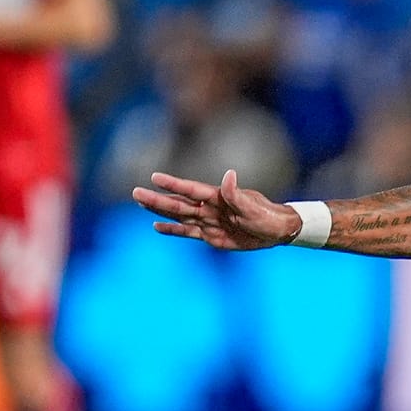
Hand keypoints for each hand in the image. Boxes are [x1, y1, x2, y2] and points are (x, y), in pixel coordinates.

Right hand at [132, 170, 300, 250]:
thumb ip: (236, 194)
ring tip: (141, 203)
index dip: (173, 184)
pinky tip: (157, 226)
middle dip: (158, 199)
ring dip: (160, 211)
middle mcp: (208, 208)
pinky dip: (172, 230)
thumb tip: (229, 175)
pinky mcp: (210, 236)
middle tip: (135, 192)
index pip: (191, 189)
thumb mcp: (252, 206)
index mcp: (217, 197)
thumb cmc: (266, 215)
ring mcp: (208, 221)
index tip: (155, 177)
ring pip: (179, 216)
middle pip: (179, 203)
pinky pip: (187, 232)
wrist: (275, 230)